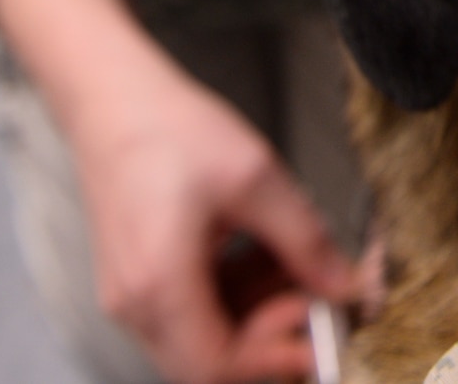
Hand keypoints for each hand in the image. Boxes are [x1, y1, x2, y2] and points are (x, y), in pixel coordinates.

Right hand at [73, 56, 350, 381]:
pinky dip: (235, 296)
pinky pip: (193, 313)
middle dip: (271, 336)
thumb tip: (343, 287)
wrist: (114, 100)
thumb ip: (304, 240)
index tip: (316, 330)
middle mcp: (135, 302)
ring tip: (292, 262)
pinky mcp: (140, 282)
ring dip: (257, 313)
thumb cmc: (169, 129)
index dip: (272, 360)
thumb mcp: (255, 177)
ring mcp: (133, 295)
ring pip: (205, 338)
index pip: (214, 365)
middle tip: (313, 292)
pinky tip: (263, 254)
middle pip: (210, 359)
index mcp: (158, 281)